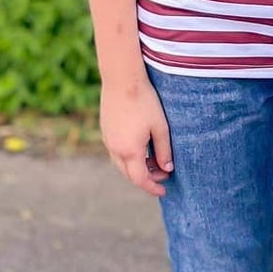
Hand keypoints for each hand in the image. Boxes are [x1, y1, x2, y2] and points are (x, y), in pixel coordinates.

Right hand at [100, 78, 171, 196]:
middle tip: (163, 174)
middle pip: (129, 174)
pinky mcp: (105, 130)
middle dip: (146, 178)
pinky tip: (141, 147)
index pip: (140, 179)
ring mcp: (107, 140)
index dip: (152, 187)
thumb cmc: (145, 101)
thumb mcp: (161, 127)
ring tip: (154, 161)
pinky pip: (116, 151)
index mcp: (130, 151)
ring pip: (121, 163)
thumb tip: (167, 168)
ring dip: (137, 167)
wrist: (122, 79)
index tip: (164, 191)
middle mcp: (115, 149)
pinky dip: (129, 156)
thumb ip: (164, 150)